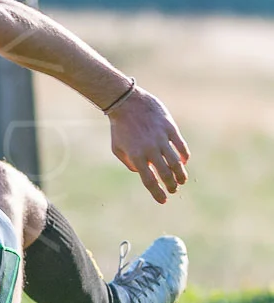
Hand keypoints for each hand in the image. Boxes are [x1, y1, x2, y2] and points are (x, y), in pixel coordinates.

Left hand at [108, 86, 189, 203]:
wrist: (126, 103)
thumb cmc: (120, 127)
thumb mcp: (117, 148)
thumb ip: (129, 162)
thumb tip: (142, 172)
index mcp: (136, 156)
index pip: (149, 180)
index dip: (157, 192)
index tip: (163, 200)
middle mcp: (150, 149)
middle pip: (166, 173)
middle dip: (171, 185)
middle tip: (174, 190)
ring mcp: (161, 138)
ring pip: (176, 162)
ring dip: (180, 174)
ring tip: (181, 180)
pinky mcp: (170, 129)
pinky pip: (181, 146)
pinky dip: (184, 156)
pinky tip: (184, 162)